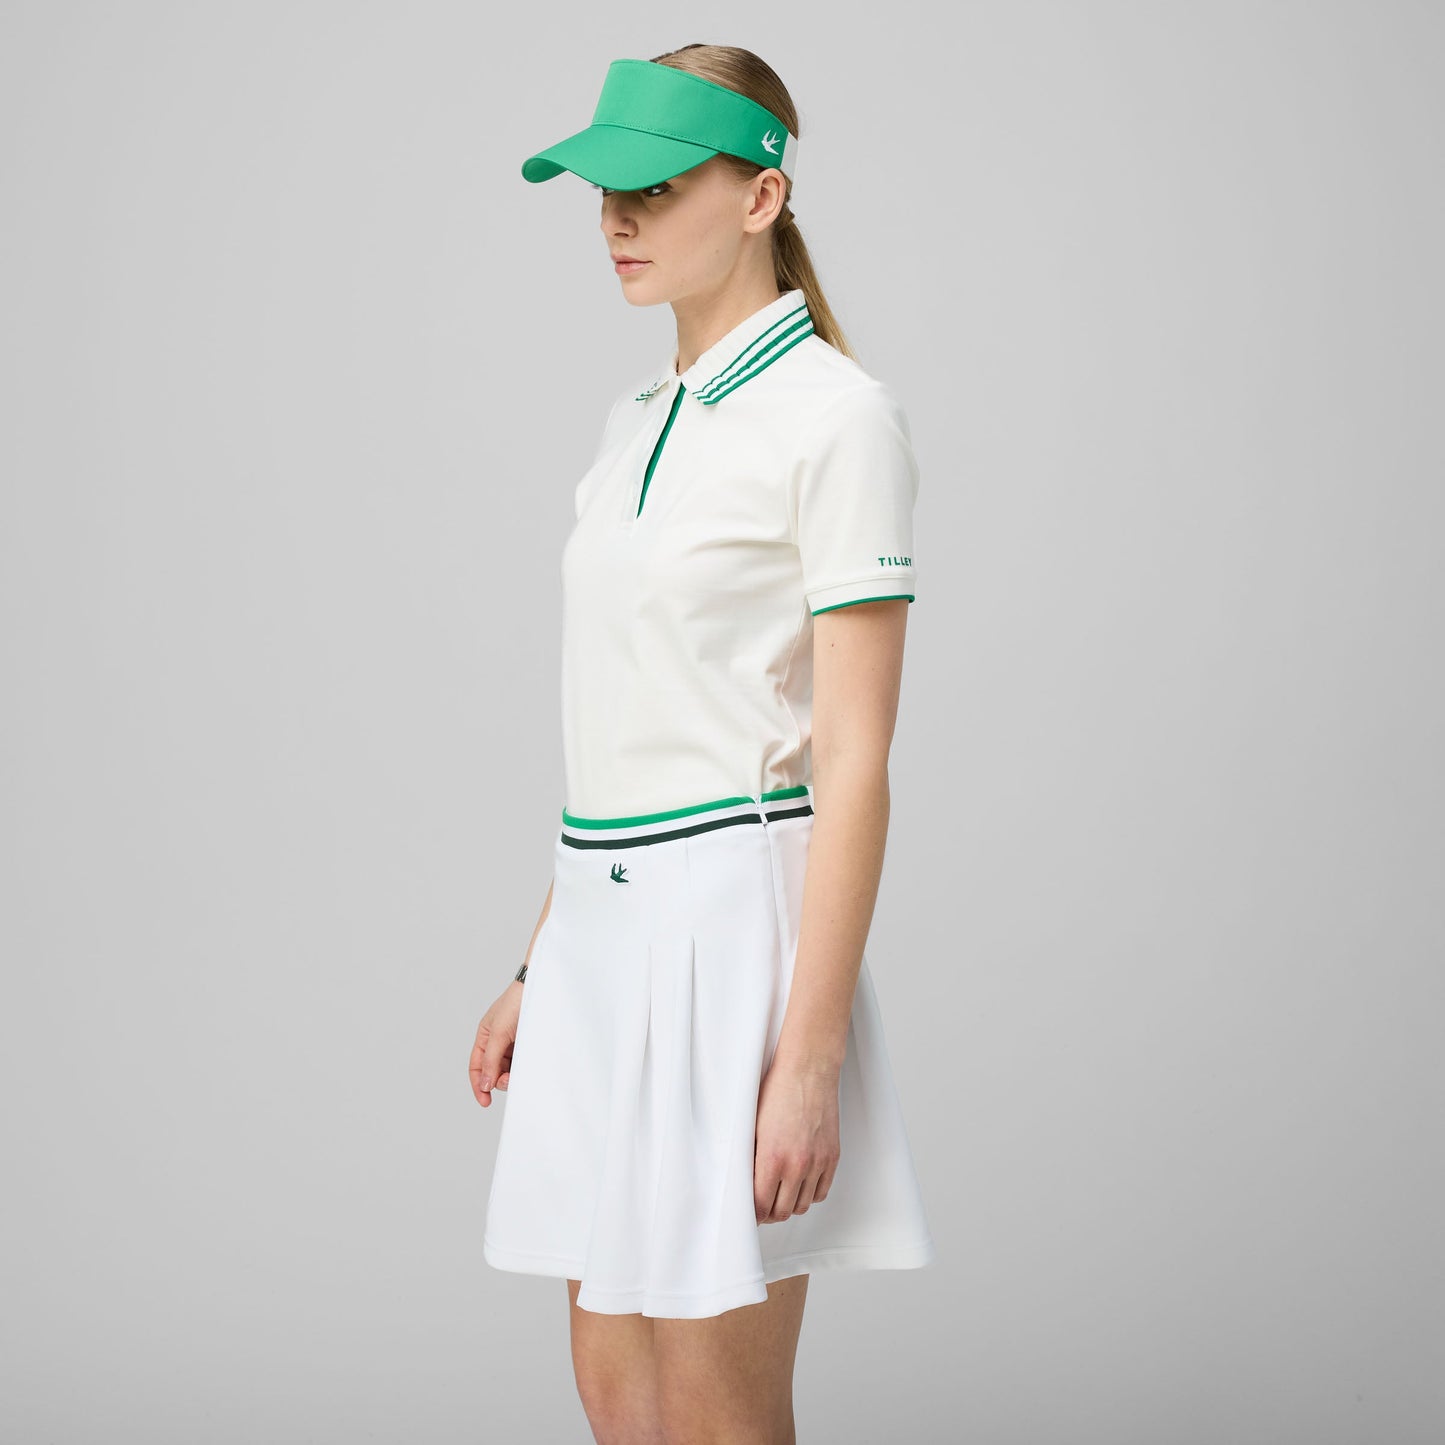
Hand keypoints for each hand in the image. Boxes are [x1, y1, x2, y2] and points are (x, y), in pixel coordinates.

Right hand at [469, 981, 523, 1106]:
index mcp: (486, 1037)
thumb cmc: (516, 1003)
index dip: (478, 1085)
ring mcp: (515, 1043)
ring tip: (520, 1073)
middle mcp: (499, 1042)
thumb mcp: (499, 1032)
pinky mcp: (530, 1044)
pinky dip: (524, 1069)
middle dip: (499, 1080)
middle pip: (494, 1071)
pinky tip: (529, 1068)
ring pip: (509, 1069)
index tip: (485, 1102)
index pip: (476, 1066)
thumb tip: (485, 1085)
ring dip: (512, 1076)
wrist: (542, 987)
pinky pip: (524, 1063)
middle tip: (510, 1081)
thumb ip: (491, 1060)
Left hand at [753, 1058, 840, 1222]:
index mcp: (772, 1158)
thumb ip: (751, 1158)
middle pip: (782, 1211)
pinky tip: (800, 1186)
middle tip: (762, 1207)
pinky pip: (822, 1191)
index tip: (749, 1214)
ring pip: (803, 1206)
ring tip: (781, 1196)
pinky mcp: (832, 1157)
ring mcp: (818, 1162)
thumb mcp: (753, 1125)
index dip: (753, 1215)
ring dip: (790, 1205)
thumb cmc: (778, 1091)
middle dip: (769, 1213)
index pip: (761, 1205)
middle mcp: (797, 1165)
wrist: (808, 1070)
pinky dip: (810, 1194)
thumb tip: (746, 1182)